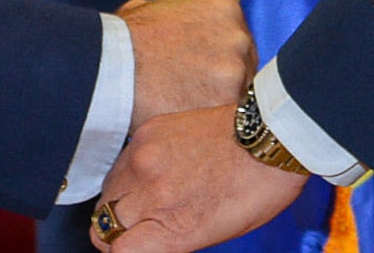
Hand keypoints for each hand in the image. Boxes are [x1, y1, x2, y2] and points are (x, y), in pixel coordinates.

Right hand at [91, 105, 304, 250]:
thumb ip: (172, 241)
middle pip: (102, 227)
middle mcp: (153, 193)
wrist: (271, 133)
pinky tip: (154, 172)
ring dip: (120, 203)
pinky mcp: (148, 131)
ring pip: (107, 194)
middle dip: (116, 234)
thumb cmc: (256, 188)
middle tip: (139, 230)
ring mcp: (146, 158)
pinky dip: (131, 173)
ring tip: (148, 200)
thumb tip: (145, 244)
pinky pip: (122, 162)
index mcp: (174, 228)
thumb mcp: (216, 232)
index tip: (135, 250)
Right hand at [119, 0, 254, 129]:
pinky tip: (190, 126)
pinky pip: (229, 119)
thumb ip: (175, 15)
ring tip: (189, 115)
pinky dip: (211, 125)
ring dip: (218, 107)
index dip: (222, 63)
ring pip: (240, 97)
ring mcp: (236, 68)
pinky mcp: (227, 98)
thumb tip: (170, 20)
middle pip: (245, 69)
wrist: (112, 66)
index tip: (206, 76)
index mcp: (225, 10)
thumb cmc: (125, 41)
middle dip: (224, 85)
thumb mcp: (152, 11)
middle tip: (197, 99)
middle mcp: (237, 36)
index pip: (238, 43)